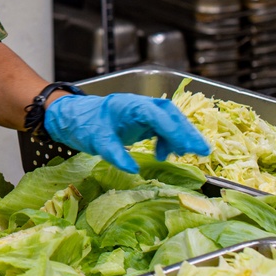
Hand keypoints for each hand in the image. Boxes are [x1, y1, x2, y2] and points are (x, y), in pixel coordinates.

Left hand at [44, 93, 210, 172]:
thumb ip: (114, 154)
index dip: (174, 130)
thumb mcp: (96, 141)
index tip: (188, 146)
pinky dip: (168, 139)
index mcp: (128, 106)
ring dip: (180, 135)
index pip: (156, 114)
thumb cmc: (84, 125)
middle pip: (169, 114)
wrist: (72, 117)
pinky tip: (164, 154)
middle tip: (202, 151)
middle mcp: (138, 105)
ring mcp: (140, 111)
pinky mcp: (141, 120)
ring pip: (168, 119)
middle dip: (186, 131)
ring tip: (187, 154)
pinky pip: (162, 126)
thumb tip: (133, 170)